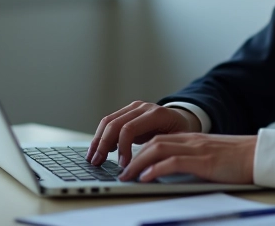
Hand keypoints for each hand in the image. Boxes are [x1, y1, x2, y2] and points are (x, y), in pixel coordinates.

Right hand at [86, 101, 200, 166]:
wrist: (181, 118)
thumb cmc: (181, 133)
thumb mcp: (179, 142)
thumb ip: (163, 150)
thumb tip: (148, 167)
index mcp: (156, 114)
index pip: (130, 128)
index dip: (123, 147)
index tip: (123, 165)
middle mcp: (142, 107)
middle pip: (115, 123)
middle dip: (103, 144)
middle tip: (98, 163)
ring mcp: (133, 108)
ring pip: (108, 121)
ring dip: (98, 140)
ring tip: (93, 158)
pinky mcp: (127, 112)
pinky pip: (109, 122)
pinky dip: (101, 136)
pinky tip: (99, 150)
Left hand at [118, 133, 256, 183]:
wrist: (258, 156)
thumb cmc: (237, 160)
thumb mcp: (209, 157)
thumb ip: (192, 159)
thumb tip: (171, 172)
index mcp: (191, 139)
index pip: (157, 139)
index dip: (139, 150)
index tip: (126, 163)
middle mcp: (190, 141)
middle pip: (153, 142)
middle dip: (133, 156)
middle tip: (120, 171)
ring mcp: (196, 149)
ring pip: (158, 149)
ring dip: (138, 162)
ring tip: (126, 175)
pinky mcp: (203, 161)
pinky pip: (173, 162)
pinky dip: (155, 169)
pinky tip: (145, 177)